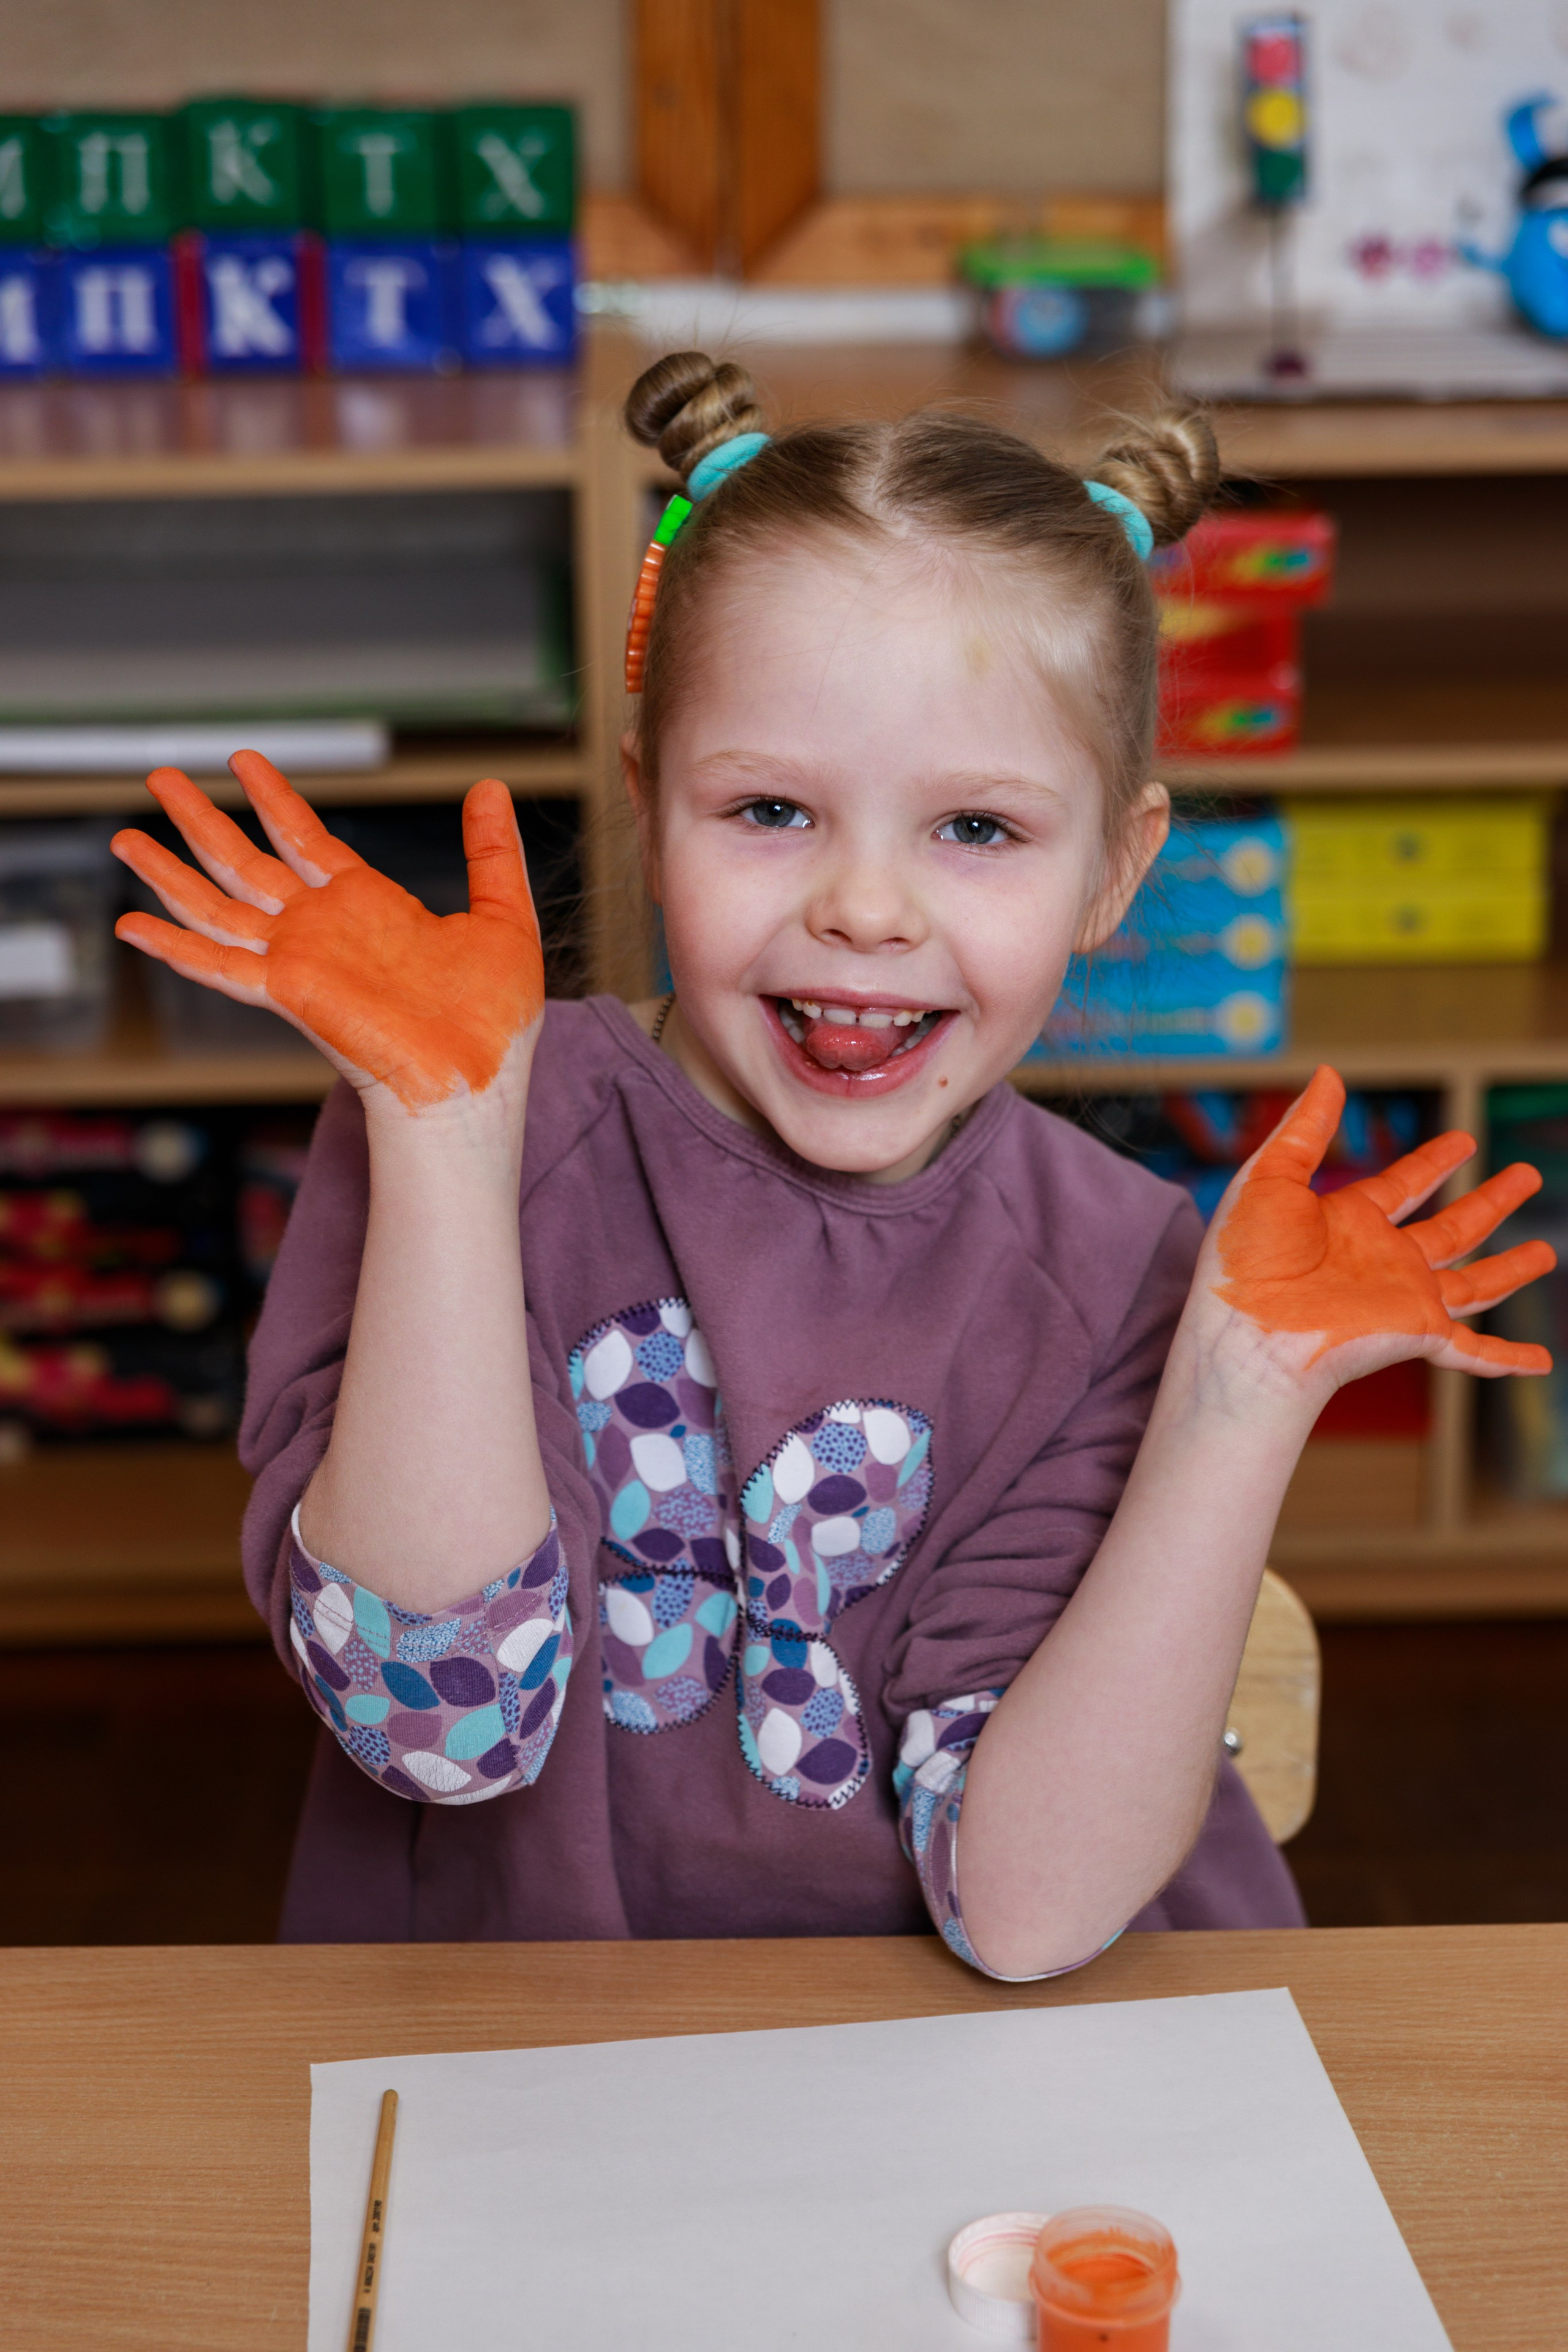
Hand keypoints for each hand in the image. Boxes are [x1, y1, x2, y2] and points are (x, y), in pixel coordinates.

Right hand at [112, 753, 544, 1115]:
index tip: (244, 761)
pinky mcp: (287, 992)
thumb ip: (492, 853)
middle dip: (201, 819)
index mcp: (368, 908)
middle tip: (160, 778)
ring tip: (123, 837)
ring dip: (169, 872)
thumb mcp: (504, 918)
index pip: (306, 839)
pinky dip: (173, 945)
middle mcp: (323, 930)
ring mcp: (299, 961)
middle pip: (244, 862)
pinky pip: (218, 964)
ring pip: (216, 905)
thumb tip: (490, 789)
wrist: (477, 1084)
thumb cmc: (494, 1025)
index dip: (273, 798)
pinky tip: (131, 925)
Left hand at [1198, 1065, 1553, 1396]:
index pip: (1403, 1186)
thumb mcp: (1269, 1178)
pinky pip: (1473, 1351)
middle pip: (1451, 1229)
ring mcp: (1403, 1299)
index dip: (1434, 1163)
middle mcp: (1382, 1262)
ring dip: (1510, 1270)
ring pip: (1473, 1283)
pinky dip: (1508, 1358)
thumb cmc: (1241, 1261)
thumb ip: (1306, 1129)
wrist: (1244, 1331)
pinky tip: (1539, 1361)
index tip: (1463, 1141)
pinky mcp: (1417, 1334)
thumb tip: (1328, 1074)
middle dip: (1491, 1203)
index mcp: (1348, 1223)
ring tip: (1545, 1254)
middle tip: (1526, 1177)